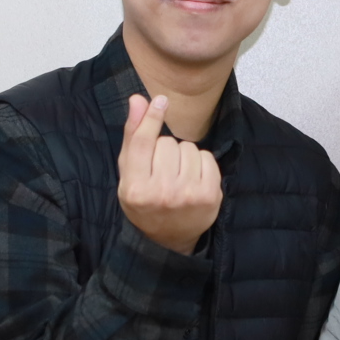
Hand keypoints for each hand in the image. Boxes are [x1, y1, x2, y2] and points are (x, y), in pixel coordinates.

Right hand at [117, 94, 222, 253]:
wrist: (169, 239)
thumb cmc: (144, 201)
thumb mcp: (129, 174)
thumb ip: (133, 136)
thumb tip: (138, 99)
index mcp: (135, 189)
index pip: (143, 143)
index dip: (151, 118)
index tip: (160, 100)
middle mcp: (162, 193)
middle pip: (167, 142)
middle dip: (164, 149)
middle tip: (161, 170)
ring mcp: (188, 195)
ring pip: (187, 147)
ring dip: (183, 155)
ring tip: (177, 175)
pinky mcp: (210, 195)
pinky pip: (206, 157)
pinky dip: (200, 163)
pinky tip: (192, 178)